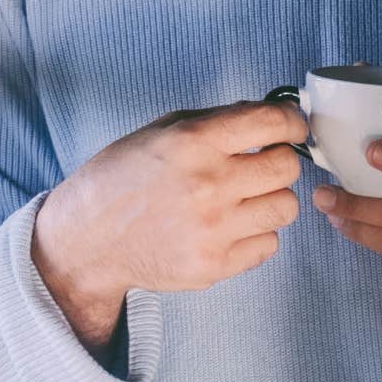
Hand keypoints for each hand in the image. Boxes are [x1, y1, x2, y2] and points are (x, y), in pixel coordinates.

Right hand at [33, 101, 306, 349]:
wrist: (90, 238)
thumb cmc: (124, 177)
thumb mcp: (162, 130)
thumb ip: (216, 121)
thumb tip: (271, 116)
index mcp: (193, 142)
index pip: (272, 123)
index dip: (291, 122)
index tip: (291, 127)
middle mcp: (208, 184)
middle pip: (287, 167)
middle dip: (280, 160)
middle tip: (261, 164)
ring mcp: (213, 229)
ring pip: (286, 207)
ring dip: (270, 199)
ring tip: (244, 198)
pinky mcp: (215, 265)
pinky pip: (269, 244)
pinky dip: (256, 234)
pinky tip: (230, 226)